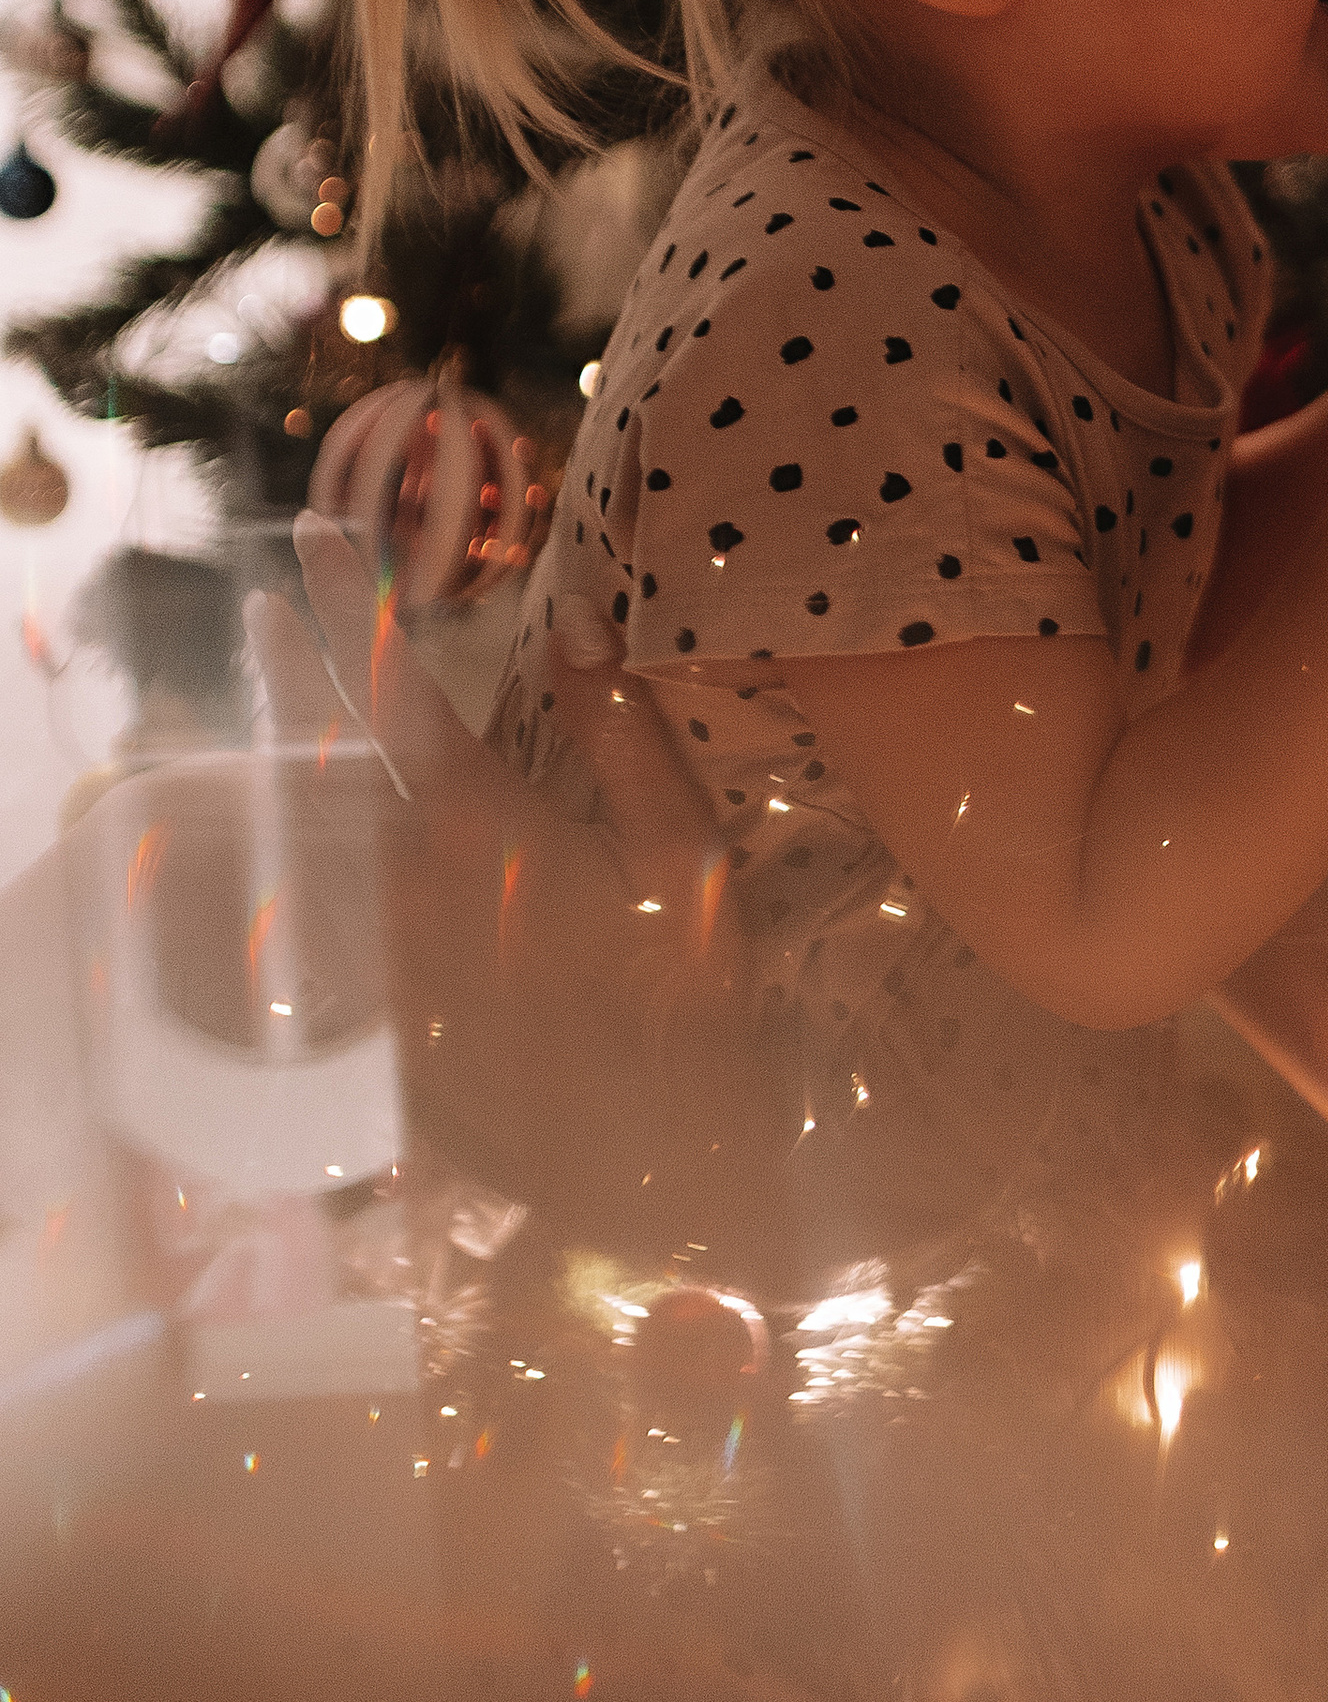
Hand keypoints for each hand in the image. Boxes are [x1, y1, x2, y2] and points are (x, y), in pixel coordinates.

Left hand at [237, 527, 742, 1231]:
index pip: (393, 686)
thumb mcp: (681, 851)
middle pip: (327, 756)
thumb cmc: (688, 1001)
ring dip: (302, 766)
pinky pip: (340, 925)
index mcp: (479, 824)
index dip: (350, 602)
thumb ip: (621, 728)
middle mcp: (407, 881)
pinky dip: (328, 870)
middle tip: (265, 612)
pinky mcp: (389, 1017)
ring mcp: (387, 955)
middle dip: (294, 674)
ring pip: (323, 838)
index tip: (316, 535)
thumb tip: (578, 613)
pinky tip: (334, 856)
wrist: (658, 1167)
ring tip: (287, 712)